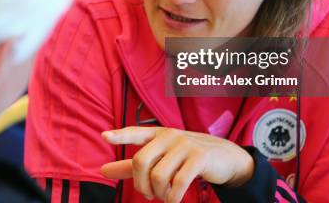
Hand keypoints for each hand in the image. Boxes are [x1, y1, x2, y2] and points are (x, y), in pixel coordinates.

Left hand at [100, 126, 253, 201]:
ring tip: (165, 196)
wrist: (225, 157)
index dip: (120, 136)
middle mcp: (169, 136)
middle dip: (141, 184)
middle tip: (149, 195)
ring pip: (158, 176)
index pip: (135, 132)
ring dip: (158, 194)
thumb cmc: (187, 157)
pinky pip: (178, 183)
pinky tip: (174, 200)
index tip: (105, 137)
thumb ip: (131, 165)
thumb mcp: (161, 157)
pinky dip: (173, 198)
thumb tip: (103, 170)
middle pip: (140, 161)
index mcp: (158, 134)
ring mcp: (185, 145)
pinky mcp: (199, 157)